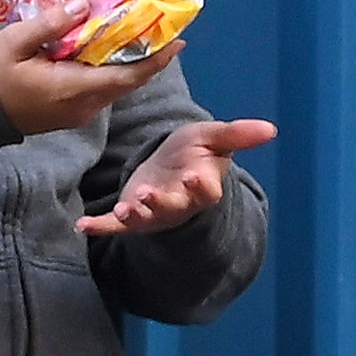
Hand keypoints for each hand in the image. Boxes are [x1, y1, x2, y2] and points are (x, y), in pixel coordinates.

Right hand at [0, 3, 174, 137]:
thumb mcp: (15, 42)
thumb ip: (52, 24)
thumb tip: (86, 5)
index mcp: (74, 89)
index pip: (128, 76)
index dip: (156, 59)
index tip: (177, 40)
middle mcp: (83, 106)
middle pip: (127, 81)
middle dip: (149, 56)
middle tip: (162, 27)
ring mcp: (77, 112)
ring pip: (115, 86)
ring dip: (130, 62)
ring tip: (140, 31)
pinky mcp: (70, 111)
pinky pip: (100, 89)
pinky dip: (111, 69)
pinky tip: (109, 47)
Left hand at [84, 113, 276, 237]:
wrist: (172, 168)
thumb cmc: (195, 152)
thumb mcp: (213, 138)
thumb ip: (238, 134)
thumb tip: (271, 128)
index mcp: (201, 185)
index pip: (205, 190)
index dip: (200, 185)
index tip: (194, 177)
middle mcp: (179, 204)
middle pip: (173, 208)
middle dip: (161, 203)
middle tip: (148, 195)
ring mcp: (154, 213)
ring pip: (146, 218)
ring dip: (134, 215)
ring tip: (122, 210)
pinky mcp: (132, 216)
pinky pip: (116, 226)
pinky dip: (100, 227)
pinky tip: (83, 226)